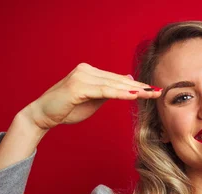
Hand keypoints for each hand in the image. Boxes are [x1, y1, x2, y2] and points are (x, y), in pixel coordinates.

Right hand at [25, 63, 162, 130]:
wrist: (42, 115)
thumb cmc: (67, 109)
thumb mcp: (93, 101)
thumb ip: (109, 91)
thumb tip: (128, 82)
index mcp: (90, 72)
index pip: (117, 79)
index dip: (136, 85)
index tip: (153, 90)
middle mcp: (86, 70)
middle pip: (118, 80)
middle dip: (140, 87)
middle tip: (158, 91)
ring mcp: (82, 76)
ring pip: (113, 85)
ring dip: (134, 90)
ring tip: (150, 94)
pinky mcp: (78, 87)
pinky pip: (104, 91)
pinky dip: (120, 93)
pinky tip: (134, 95)